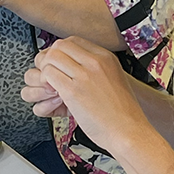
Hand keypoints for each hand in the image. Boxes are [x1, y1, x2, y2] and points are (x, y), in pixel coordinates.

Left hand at [23, 37, 150, 153]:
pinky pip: (48, 75)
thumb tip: (78, 65)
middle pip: (60, 45)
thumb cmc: (123, 113)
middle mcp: (95, 62)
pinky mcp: (73, 92)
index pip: (74, 40)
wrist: (129, 132)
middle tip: (50, 72)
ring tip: (51, 85)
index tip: (60, 63)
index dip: (62, 51)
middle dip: (49, 58)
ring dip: (45, 71)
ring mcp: (84, 76)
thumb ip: (98, 69)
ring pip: (50, 58)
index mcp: (107, 57)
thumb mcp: (116, 79)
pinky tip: (54, 94)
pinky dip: (45, 83)